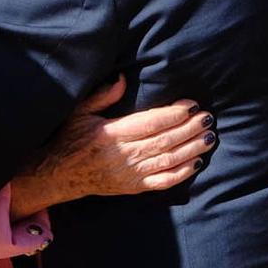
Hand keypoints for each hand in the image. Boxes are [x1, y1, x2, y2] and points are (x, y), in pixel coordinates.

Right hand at [10, 77, 212, 215]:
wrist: (58, 175)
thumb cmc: (70, 139)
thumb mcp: (79, 112)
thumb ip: (102, 95)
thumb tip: (123, 79)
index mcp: (111, 133)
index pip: (150, 123)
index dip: (174, 114)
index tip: (192, 105)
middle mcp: (122, 155)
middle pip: (164, 141)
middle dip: (190, 129)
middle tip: (208, 119)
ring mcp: (129, 174)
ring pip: (168, 161)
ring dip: (192, 149)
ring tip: (209, 137)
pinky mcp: (132, 188)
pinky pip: (162, 182)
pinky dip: (181, 173)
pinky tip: (196, 162)